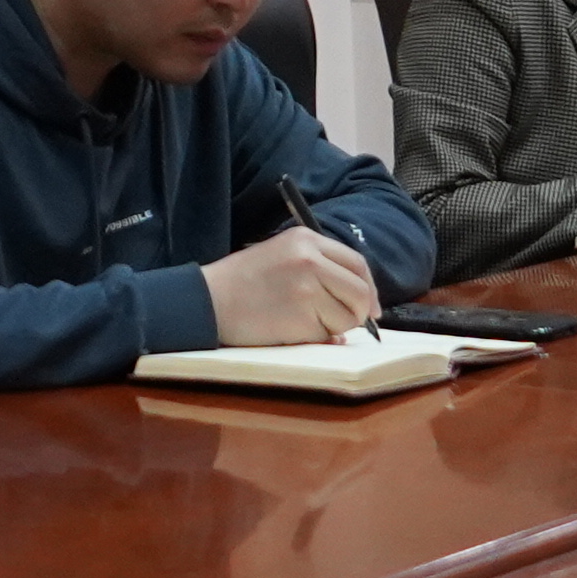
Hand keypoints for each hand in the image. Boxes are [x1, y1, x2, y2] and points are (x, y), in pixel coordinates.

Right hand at [203, 221, 378, 345]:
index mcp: (307, 239)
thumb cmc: (243, 282)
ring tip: (300, 320)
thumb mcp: (283, 257)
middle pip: (360, 292)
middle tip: (342, 324)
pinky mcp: (301, 316)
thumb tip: (359, 308)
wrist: (207, 301)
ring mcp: (307, 287)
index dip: (368, 289)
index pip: (357, 264)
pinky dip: (315, 338)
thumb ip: (321, 272)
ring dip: (333, 328)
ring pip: (347, 318)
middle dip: (357, 313)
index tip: (369, 308)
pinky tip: (289, 328)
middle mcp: (310, 259)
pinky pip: (326, 335)